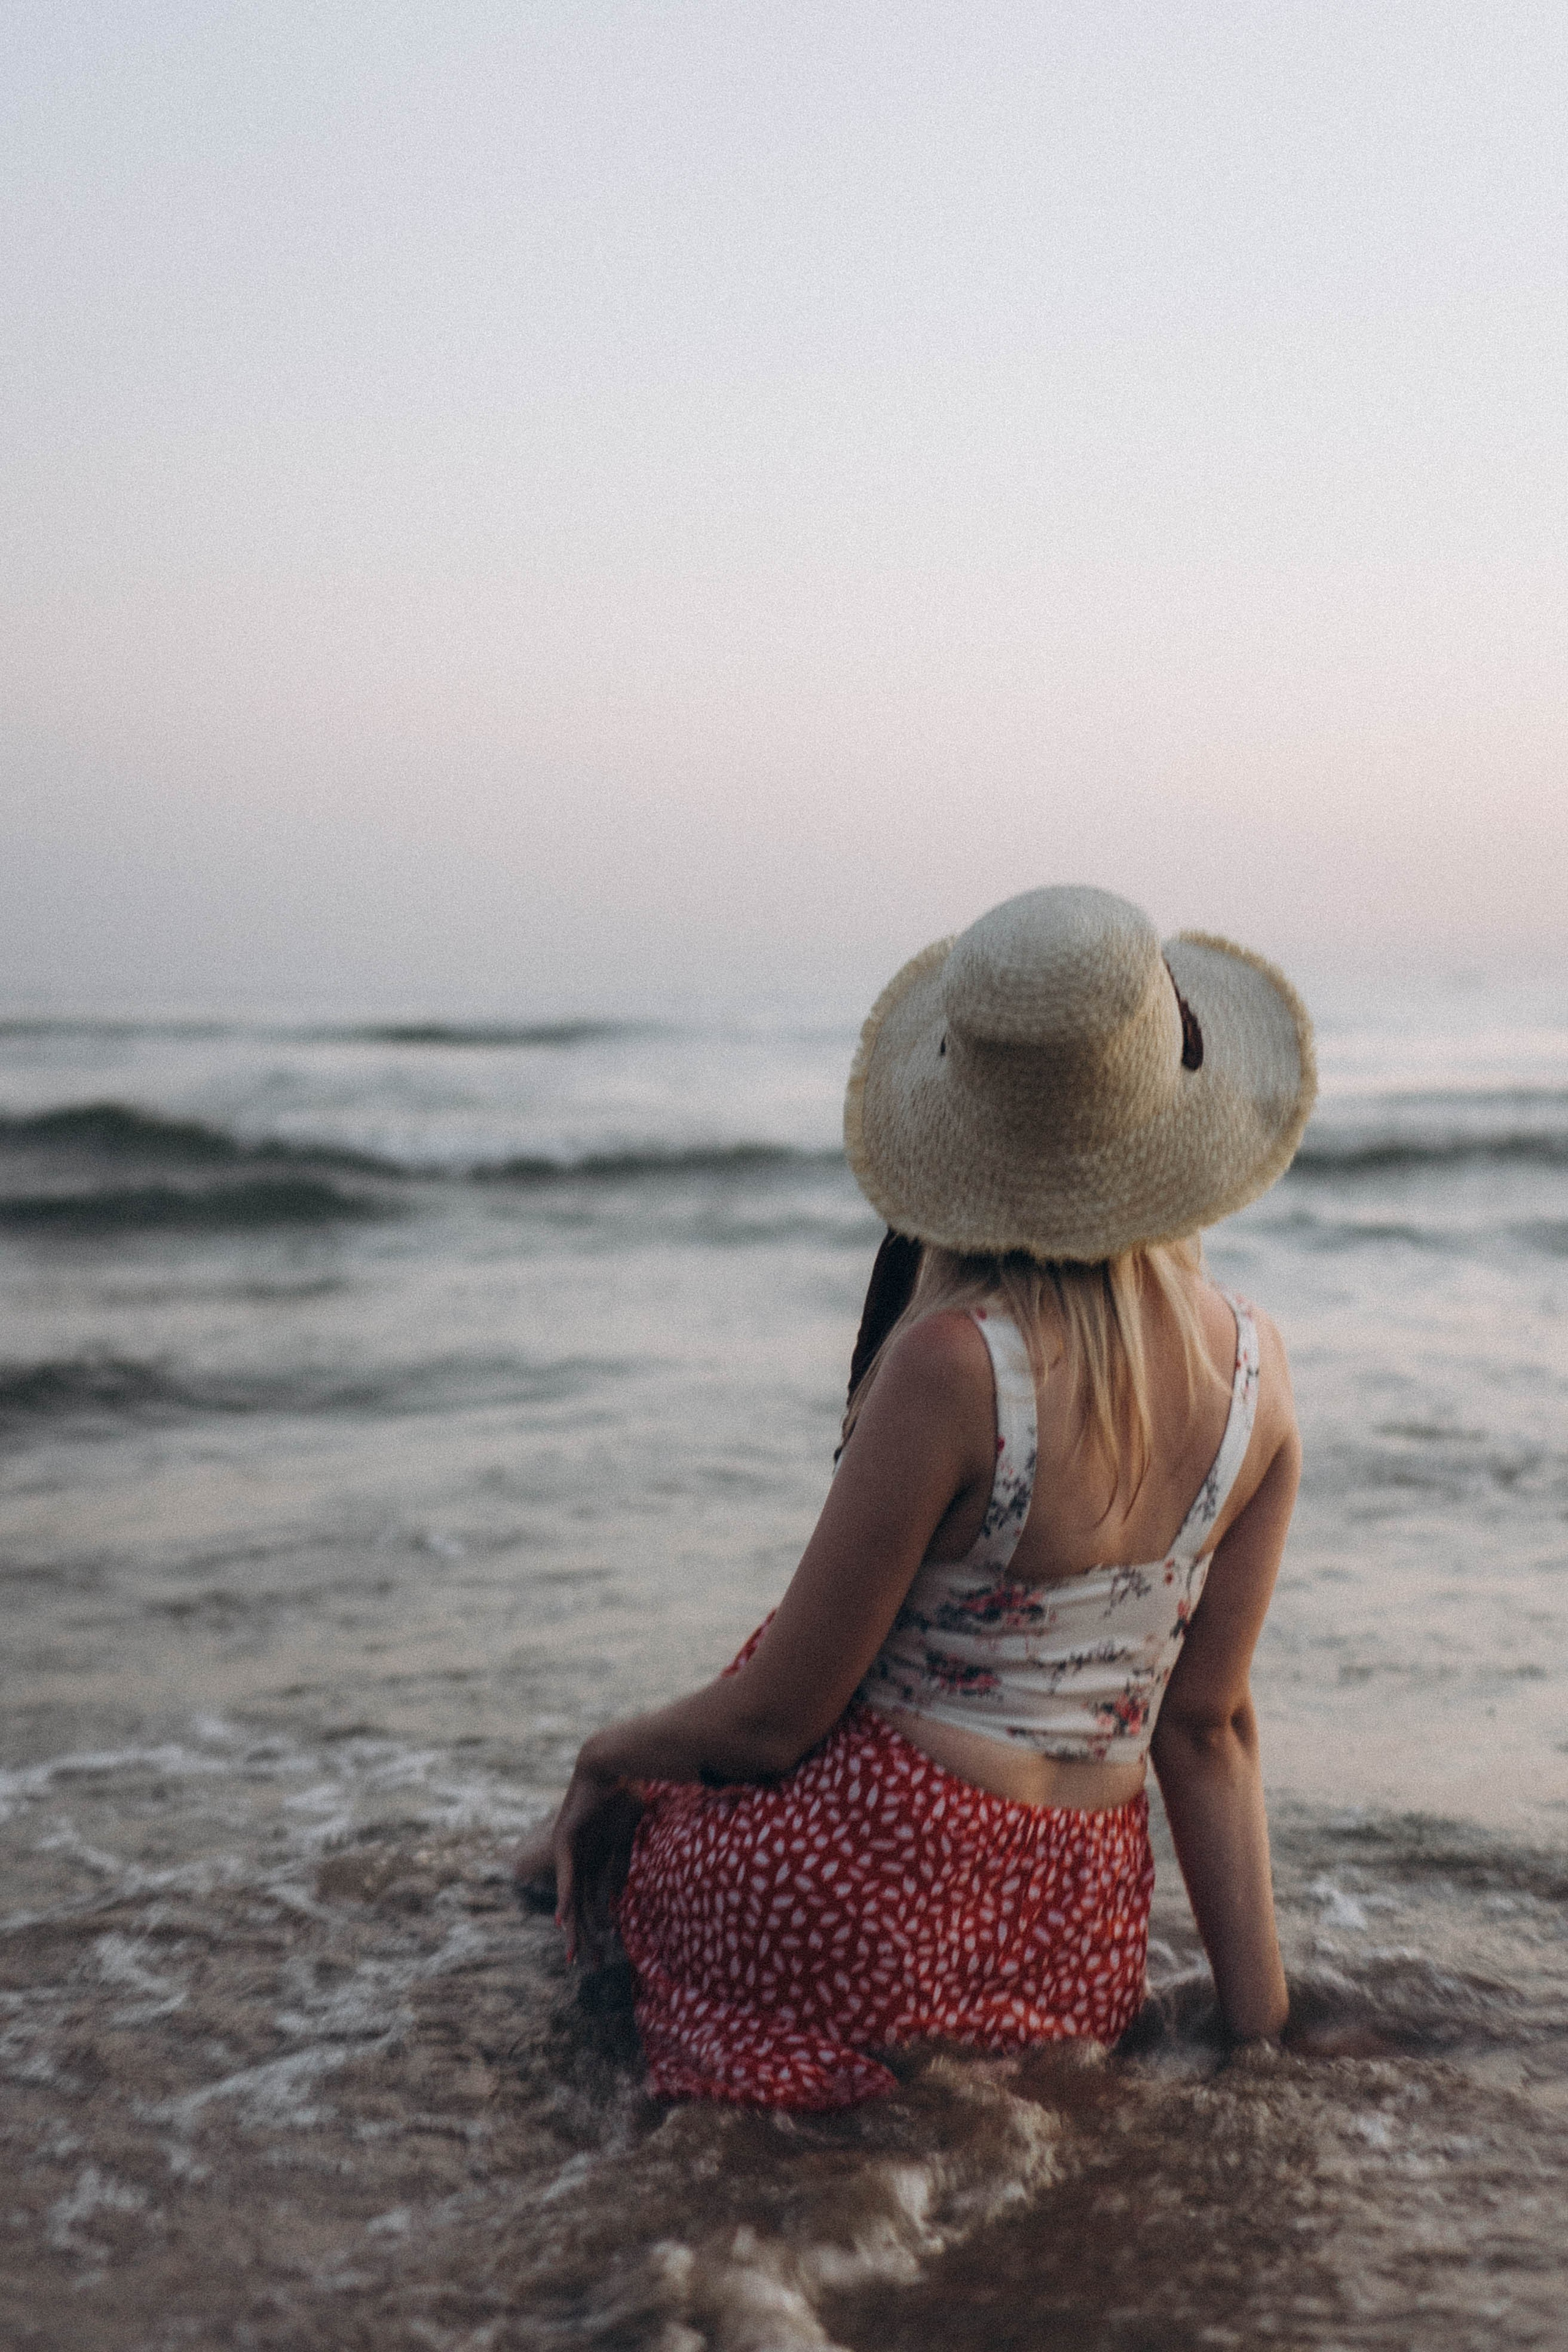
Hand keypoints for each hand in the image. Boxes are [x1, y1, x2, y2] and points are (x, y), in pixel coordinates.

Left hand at [551, 1762, 643, 1964]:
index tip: (600, 1954)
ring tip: (573, 1954)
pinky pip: (568, 1874)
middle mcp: (581, 1859)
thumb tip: (623, 1894)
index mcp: (597, 1859)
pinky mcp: (566, 1840)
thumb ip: (625, 1863)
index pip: (594, 1902)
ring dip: (573, 1927)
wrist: (614, 1764)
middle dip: (583, 1937)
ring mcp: (572, 1850)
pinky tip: (563, 1921)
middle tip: (586, 1966)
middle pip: (581, 1906)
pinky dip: (567, 1897)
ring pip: (571, 1897)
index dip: (596, 1928)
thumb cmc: (628, 1793)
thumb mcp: (629, 1837)